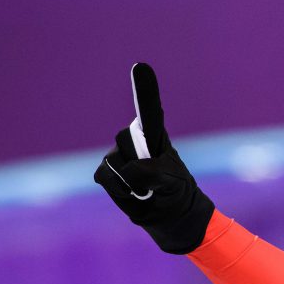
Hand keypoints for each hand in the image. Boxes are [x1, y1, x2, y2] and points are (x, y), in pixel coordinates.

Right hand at [93, 63, 213, 253]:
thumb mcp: (173, 182)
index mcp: (156, 137)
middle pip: (125, 138)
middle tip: (155, 179)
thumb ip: (154, 171)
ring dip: (132, 182)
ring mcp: (119, 157)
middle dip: (140, 161)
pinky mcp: (108, 174)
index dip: (144, 90)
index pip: (148, 111)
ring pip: (114, 161)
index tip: (141, 66)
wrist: (171, 218)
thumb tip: (131, 168)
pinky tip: (134, 195)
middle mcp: (135, 142)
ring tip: (147, 190)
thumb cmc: (177, 194)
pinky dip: (121, 191)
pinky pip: (106, 177)